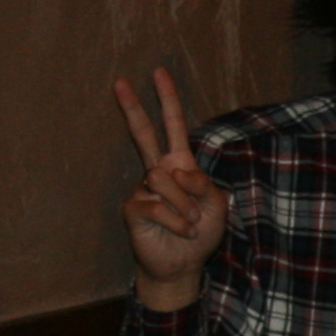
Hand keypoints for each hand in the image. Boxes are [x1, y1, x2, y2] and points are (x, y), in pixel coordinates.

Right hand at [115, 68, 225, 307]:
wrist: (183, 263)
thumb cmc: (200, 231)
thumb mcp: (216, 205)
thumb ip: (203, 183)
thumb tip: (175, 170)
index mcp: (180, 164)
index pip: (173, 125)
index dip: (167, 99)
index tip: (158, 72)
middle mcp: (158, 171)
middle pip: (142, 134)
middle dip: (132, 107)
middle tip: (119, 81)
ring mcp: (143, 189)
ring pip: (163, 180)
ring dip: (186, 204)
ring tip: (192, 222)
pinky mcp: (133, 208)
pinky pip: (157, 206)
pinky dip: (178, 221)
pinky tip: (183, 231)